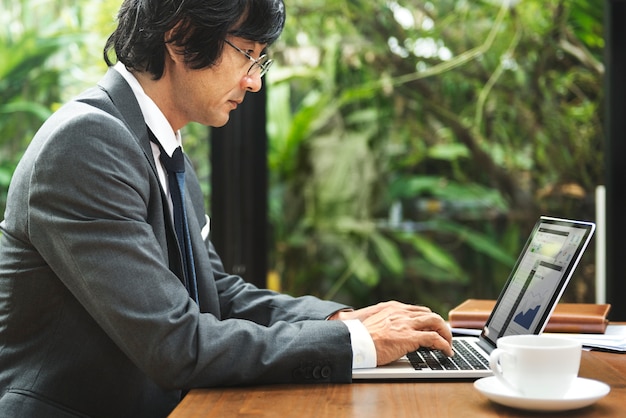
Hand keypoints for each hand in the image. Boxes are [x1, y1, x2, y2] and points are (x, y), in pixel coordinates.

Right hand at [330, 301, 453, 364]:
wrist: (356, 342)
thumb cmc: (361, 337)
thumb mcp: (375, 324)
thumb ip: (386, 323)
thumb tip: (391, 332)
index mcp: (393, 308)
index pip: (418, 310)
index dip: (428, 320)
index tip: (432, 328)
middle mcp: (402, 312)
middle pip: (430, 314)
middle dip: (441, 325)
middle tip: (444, 337)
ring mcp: (407, 324)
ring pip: (436, 322)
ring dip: (446, 334)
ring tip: (448, 344)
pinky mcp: (410, 337)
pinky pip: (434, 338)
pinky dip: (444, 345)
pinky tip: (447, 352)